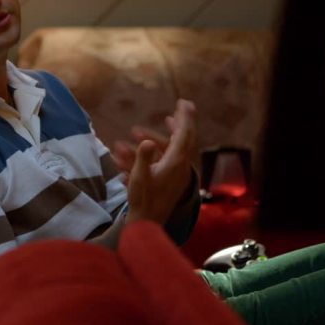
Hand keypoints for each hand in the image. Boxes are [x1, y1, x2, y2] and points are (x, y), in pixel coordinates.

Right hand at [124, 99, 196, 224]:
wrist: (148, 223)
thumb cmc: (143, 199)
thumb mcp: (139, 177)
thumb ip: (142, 157)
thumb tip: (147, 142)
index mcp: (176, 162)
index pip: (184, 134)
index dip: (184, 117)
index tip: (184, 102)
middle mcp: (181, 166)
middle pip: (186, 139)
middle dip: (182, 122)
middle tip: (180, 108)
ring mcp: (178, 174)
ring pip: (176, 148)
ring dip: (166, 135)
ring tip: (160, 123)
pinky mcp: (172, 180)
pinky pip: (170, 159)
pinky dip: (162, 149)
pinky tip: (151, 148)